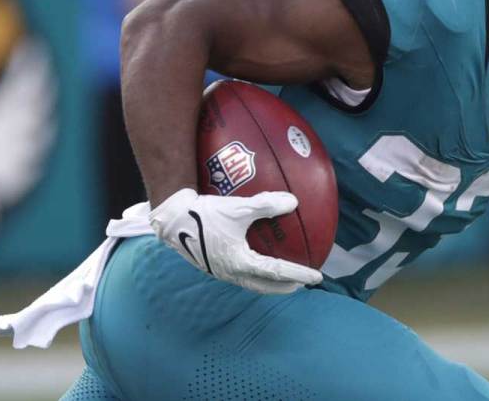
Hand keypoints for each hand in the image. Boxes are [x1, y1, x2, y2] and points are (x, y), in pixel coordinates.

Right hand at [148, 188, 322, 293]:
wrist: (172, 218)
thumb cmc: (205, 213)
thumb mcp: (238, 208)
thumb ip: (266, 204)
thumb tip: (293, 202)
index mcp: (239, 263)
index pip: (276, 272)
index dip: (299, 274)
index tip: (316, 277)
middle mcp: (230, 272)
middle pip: (264, 286)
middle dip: (284, 286)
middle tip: (301, 284)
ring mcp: (220, 270)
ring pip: (251, 282)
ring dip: (269, 283)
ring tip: (282, 278)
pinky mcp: (212, 263)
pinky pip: (239, 273)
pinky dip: (254, 273)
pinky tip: (254, 261)